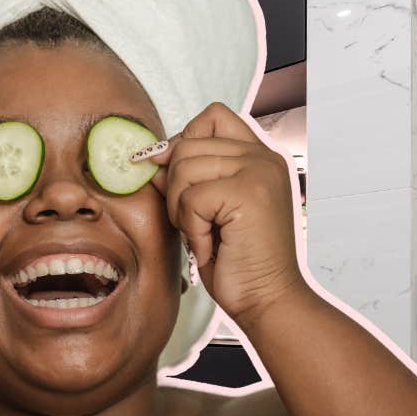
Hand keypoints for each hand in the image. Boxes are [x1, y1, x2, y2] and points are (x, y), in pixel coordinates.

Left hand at [143, 102, 310, 327]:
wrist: (266, 298)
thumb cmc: (235, 260)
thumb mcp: (205, 210)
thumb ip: (185, 178)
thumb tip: (150, 157)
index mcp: (258, 156)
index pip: (212, 117)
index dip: (183, 142)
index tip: (176, 178)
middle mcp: (264, 157)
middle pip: (187, 144)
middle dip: (175, 189)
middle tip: (195, 223)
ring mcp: (259, 171)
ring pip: (183, 169)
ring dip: (181, 210)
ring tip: (204, 234)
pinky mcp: (249, 193)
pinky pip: (190, 198)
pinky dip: (191, 228)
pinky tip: (211, 246)